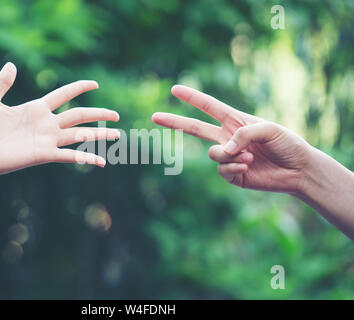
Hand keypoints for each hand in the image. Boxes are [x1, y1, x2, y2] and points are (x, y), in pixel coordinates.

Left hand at [0, 63, 119, 181]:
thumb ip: (1, 83)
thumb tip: (11, 64)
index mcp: (37, 108)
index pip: (64, 94)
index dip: (79, 87)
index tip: (95, 83)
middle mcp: (47, 123)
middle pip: (80, 115)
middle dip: (99, 113)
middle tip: (116, 115)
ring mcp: (48, 139)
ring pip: (80, 134)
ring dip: (99, 133)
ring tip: (118, 134)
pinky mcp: (45, 154)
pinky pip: (70, 156)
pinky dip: (87, 157)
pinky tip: (102, 161)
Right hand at [152, 85, 311, 193]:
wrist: (298, 169)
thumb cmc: (287, 143)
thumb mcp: (268, 129)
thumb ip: (242, 134)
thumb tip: (223, 149)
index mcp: (235, 121)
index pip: (208, 106)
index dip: (191, 97)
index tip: (174, 89)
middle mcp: (227, 137)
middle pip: (194, 128)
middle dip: (174, 122)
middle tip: (154, 117)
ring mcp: (228, 156)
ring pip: (212, 154)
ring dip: (229, 155)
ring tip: (250, 157)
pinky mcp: (232, 174)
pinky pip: (221, 170)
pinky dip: (234, 167)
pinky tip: (248, 167)